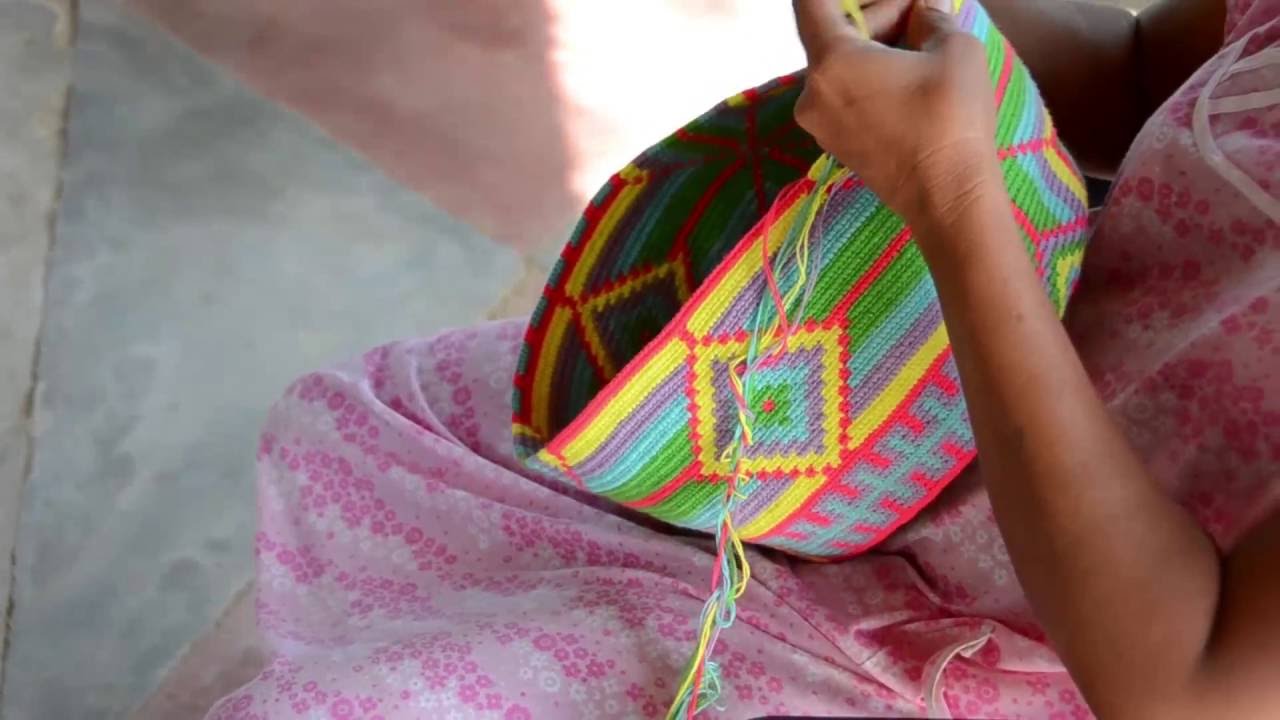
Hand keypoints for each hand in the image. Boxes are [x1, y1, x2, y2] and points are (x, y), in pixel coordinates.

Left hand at [793, 0, 1001, 226]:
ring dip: (876, 46)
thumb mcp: (954, 49)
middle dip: (877, 13)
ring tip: (923, 42)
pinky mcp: (834, 143)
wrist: (949, 198)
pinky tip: (909, 76)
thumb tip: (921, 8)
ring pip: (839, 64)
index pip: (810, 2)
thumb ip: (930, 16)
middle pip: (831, 32)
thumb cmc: (951, 119)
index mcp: (830, 62)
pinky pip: (843, 93)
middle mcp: (811, 94)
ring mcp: (818, 124)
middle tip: (922, 12)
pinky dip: (869, 76)